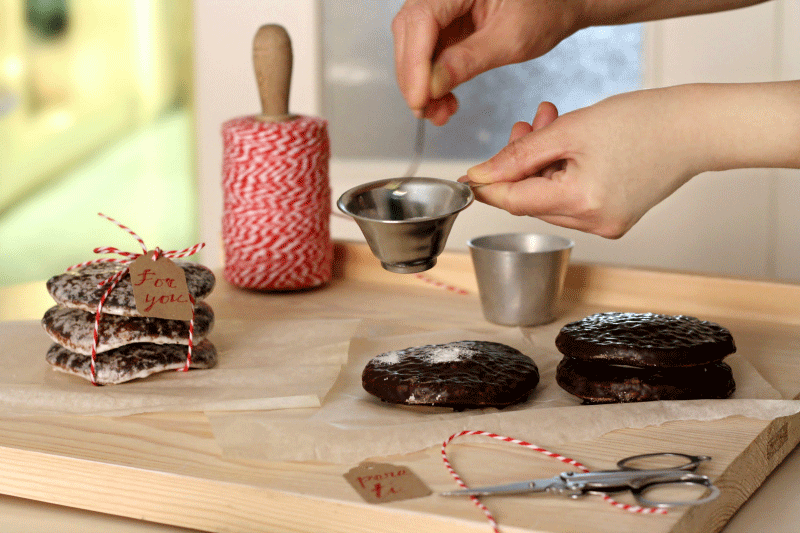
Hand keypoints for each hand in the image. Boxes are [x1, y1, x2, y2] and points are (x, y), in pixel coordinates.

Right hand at [392, 0, 585, 124]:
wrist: (559, 5)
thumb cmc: (545, 8)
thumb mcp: (510, 39)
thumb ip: (468, 61)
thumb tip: (434, 85)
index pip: (421, 21)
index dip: (415, 65)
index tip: (420, 99)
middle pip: (410, 34)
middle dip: (414, 79)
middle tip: (427, 112)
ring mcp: (442, 7)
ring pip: (414, 47)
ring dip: (422, 84)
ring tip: (439, 112)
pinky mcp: (446, 24)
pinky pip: (428, 53)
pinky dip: (432, 81)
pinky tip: (443, 100)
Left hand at [463, 87, 704, 237]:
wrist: (695, 128)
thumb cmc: (643, 122)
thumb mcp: (571, 130)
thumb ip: (520, 154)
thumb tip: (482, 175)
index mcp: (582, 203)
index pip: (515, 201)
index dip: (489, 186)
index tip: (471, 174)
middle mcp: (594, 224)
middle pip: (532, 200)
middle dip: (521, 164)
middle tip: (524, 126)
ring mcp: (606, 225)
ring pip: (551, 199)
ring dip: (542, 165)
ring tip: (550, 125)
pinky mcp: (615, 219)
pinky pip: (573, 200)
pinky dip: (564, 174)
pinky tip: (569, 146)